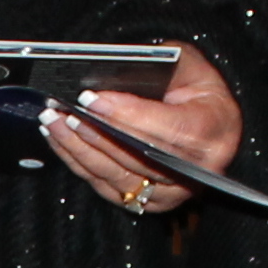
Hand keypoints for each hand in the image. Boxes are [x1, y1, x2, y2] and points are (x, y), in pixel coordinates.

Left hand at [39, 43, 243, 216]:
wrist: (210, 124)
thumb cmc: (198, 91)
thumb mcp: (190, 65)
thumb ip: (161, 64)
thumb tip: (114, 71)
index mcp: (213, 132)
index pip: (167, 128)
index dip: (126, 115)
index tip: (92, 99)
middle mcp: (196, 171)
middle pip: (137, 156)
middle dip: (96, 132)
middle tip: (64, 112)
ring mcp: (171, 192)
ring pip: (118, 175)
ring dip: (80, 149)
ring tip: (54, 123)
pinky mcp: (148, 203)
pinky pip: (107, 186)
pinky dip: (80, 163)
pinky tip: (61, 142)